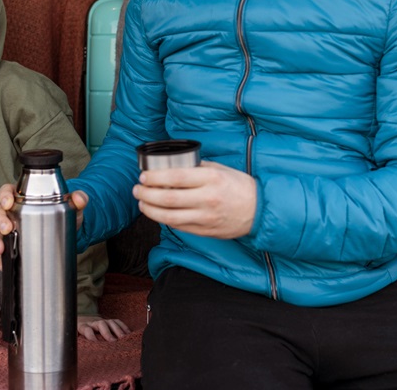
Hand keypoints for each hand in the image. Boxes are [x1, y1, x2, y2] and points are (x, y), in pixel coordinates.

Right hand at [0, 183, 89, 269]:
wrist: (68, 230)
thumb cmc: (64, 211)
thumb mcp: (71, 204)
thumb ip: (78, 198)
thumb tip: (79, 198)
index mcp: (22, 196)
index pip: (7, 191)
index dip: (4, 195)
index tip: (8, 203)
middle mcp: (13, 211)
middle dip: (0, 220)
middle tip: (8, 228)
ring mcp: (11, 228)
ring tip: (2, 249)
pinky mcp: (14, 244)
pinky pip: (4, 250)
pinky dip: (1, 258)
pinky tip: (3, 263)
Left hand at [77, 315, 130, 341]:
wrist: (82, 320)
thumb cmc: (78, 334)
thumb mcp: (74, 338)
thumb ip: (76, 344)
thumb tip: (75, 355)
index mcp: (83, 327)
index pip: (86, 329)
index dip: (90, 335)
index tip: (95, 343)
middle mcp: (93, 323)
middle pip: (101, 324)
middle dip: (107, 333)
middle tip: (113, 342)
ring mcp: (102, 321)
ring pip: (110, 322)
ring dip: (117, 330)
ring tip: (123, 338)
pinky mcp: (108, 321)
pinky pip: (117, 321)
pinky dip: (123, 327)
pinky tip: (128, 334)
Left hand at [133, 160, 255, 238]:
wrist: (259, 210)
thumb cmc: (239, 187)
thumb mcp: (220, 169)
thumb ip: (198, 168)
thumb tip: (174, 166)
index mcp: (211, 179)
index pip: (176, 178)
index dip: (155, 178)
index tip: (143, 176)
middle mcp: (207, 199)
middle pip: (168, 198)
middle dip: (147, 194)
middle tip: (137, 189)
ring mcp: (206, 217)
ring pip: (170, 217)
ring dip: (150, 210)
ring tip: (141, 203)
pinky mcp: (205, 231)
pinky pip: (179, 226)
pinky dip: (164, 220)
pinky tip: (157, 214)